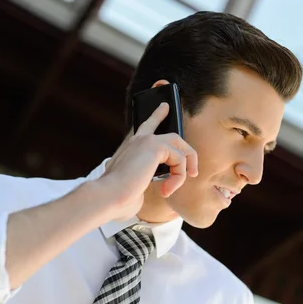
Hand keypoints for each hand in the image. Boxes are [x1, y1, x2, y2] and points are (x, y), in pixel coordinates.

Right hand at [98, 102, 197, 219]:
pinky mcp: (155, 146)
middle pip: (173, 136)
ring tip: (172, 187)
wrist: (109, 195)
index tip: (165, 107)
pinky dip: (178, 177)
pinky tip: (166, 189)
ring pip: (180, 147)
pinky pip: (180, 159)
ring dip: (183, 171)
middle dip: (188, 153)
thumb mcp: (135, 184)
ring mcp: (147, 140)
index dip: (157, 115)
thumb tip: (164, 184)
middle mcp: (138, 140)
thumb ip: (148, 177)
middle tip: (193, 172)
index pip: (147, 126)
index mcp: (131, 147)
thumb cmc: (119, 196)